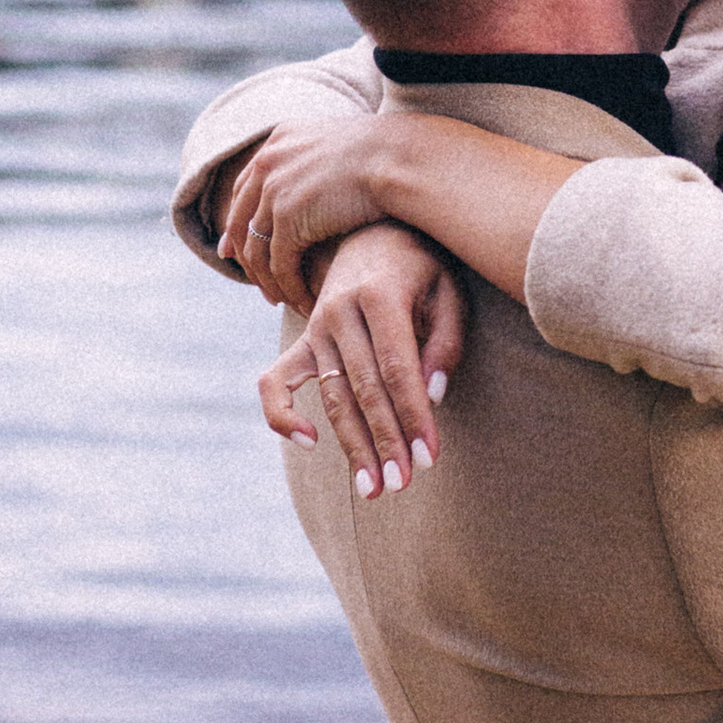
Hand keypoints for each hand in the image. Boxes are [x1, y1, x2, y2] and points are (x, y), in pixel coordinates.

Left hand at [220, 115, 432, 311]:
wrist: (402, 158)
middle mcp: (269, 162)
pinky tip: (302, 301)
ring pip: (257, 249)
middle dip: (245, 256)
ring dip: (267, 280)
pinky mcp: (289, 219)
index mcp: (279, 140)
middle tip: (258, 282)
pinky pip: (280, 264)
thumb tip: (316, 184)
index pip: (245, 188)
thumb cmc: (390, 155)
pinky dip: (289, 287)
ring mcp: (274, 190)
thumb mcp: (343, 148)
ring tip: (282, 300)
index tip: (237, 249)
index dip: (239, 221)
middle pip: (241, 220)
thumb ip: (319, 164)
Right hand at [261, 222, 468, 497]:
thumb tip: (433, 395)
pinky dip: (280, 413)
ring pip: (331, 395)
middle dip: (383, 442)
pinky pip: (274, 382)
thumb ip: (446, 340)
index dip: (412, 416)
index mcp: (379, 295)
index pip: (397, 368)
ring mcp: (315, 327)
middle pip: (362, 389)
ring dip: (351, 445)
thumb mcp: (448, 290)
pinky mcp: (301, 340)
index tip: (430, 458)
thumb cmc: (423, 268)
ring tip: (372, 488)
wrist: (376, 233)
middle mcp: (340, 311)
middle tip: (400, 485)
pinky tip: (309, 442)